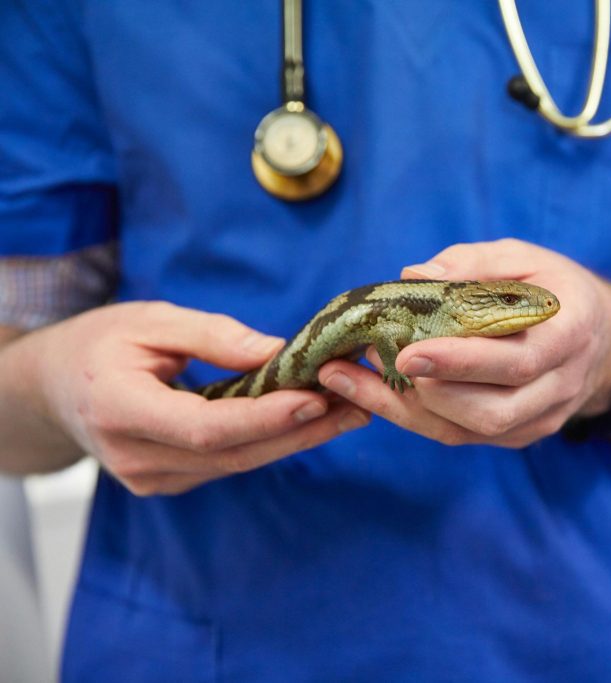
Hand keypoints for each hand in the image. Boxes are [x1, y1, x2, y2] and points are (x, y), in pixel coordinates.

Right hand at [27, 302, 367, 494]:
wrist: (53, 388)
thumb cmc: (99, 343)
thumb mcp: (150, 320)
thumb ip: (213, 336)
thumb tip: (278, 352)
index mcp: (121, 409)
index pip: (207, 427)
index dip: (266, 417)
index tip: (317, 398)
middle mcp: (136, 457)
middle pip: (234, 453)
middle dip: (302, 430)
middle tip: (359, 403)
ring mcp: (153, 477)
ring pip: (239, 463)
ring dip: (298, 438)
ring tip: (351, 410)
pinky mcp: (170, 480)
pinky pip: (230, 462)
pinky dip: (273, 441)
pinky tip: (312, 419)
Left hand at [318, 238, 610, 447]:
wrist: (599, 336)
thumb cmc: (553, 288)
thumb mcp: (525, 258)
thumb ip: (473, 263)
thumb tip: (415, 275)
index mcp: (570, 334)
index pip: (518, 362)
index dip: (463, 362)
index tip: (409, 352)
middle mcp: (561, 386)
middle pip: (494, 411)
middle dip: (428, 392)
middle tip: (376, 358)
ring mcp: (542, 418)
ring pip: (472, 431)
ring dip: (410, 408)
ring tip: (359, 374)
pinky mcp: (519, 434)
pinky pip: (462, 435)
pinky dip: (414, 416)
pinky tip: (374, 391)